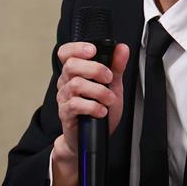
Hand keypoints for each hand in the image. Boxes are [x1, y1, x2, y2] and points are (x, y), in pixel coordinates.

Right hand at [51, 41, 129, 185]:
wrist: (93, 138)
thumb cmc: (99, 110)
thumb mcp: (113, 86)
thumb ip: (116, 67)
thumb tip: (122, 48)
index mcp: (75, 72)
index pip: (66, 53)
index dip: (77, 48)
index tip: (93, 50)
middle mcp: (66, 82)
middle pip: (72, 65)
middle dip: (95, 69)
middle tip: (109, 78)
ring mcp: (64, 98)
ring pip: (76, 84)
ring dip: (98, 91)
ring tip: (109, 99)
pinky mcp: (66, 113)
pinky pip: (75, 104)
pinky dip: (93, 106)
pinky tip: (102, 111)